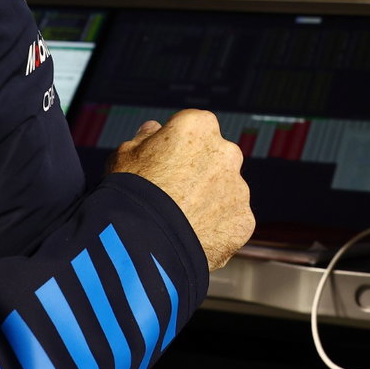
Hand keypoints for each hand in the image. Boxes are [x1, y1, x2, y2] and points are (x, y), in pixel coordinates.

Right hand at [107, 109, 254, 270]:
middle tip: (173, 195)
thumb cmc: (130, 193)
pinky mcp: (244, 220)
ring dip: (209, 202)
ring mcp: (239, 188)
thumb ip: (145, 138)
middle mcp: (226, 152)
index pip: (193, 129)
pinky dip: (216, 229)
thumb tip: (153, 130)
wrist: (143, 241)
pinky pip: (231, 222)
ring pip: (225, 191)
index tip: (162, 165)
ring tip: (179, 222)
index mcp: (199, 127)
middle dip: (199, 173)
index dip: (176, 148)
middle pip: (215, 158)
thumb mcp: (125, 154)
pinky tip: (191, 237)